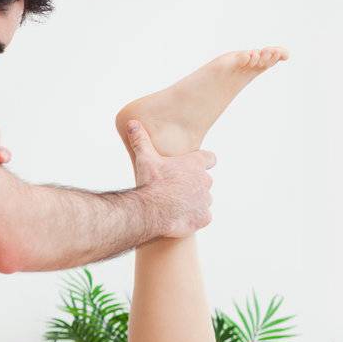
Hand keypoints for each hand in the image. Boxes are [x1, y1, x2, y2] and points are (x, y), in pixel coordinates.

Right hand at [124, 119, 215, 236]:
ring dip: (193, 203)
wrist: (151, 210)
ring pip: (203, 200)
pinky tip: (179, 218)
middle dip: (193, 186)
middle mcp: (205, 181)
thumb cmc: (150, 183)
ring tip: (175, 206)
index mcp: (194, 165)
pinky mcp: (204, 217)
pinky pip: (202, 217)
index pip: (210, 158)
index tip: (192, 167)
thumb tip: (132, 123)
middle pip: (204, 182)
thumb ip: (141, 140)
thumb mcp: (144, 159)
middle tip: (175, 190)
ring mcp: (205, 200)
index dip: (202, 162)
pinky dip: (193, 218)